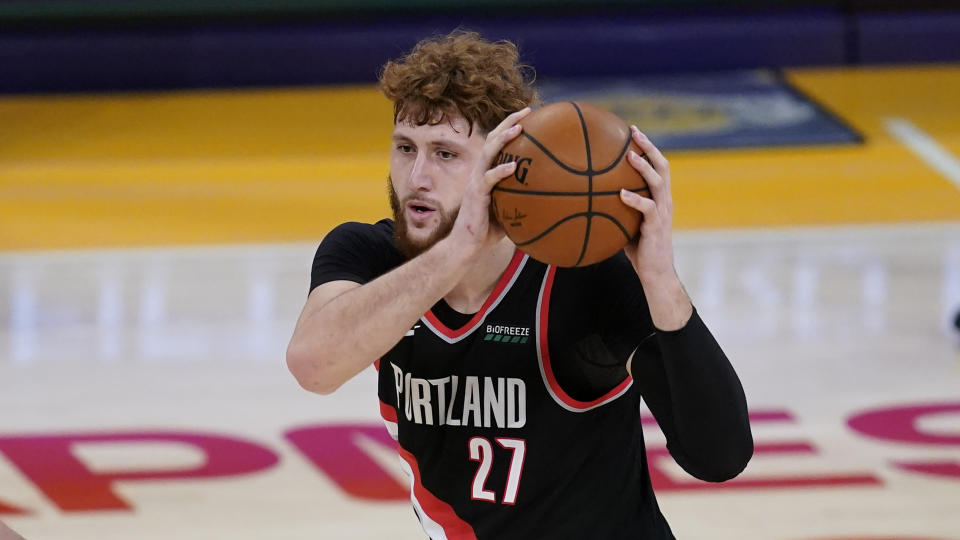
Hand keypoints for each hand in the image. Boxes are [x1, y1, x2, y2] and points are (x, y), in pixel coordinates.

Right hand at [448, 107, 531, 254]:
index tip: (529, 116)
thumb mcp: (509, 210)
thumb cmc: (489, 230)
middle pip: (492, 139)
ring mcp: (476, 182)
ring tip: (519, 129)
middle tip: (527, 111)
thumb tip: (550, 196)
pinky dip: (500, 171)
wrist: (468, 245)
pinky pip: (489, 180)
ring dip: (503, 139)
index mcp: (486, 173)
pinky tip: (513, 166)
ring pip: (488, 153)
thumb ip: (522, 198)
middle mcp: (480, 172)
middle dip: (509, 122)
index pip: (498, 144)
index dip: (510, 128)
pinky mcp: (475, 195)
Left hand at [619, 126, 676, 282]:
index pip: (658, 166)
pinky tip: (621, 194)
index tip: (632, 131)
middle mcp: (664, 201)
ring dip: (644, 167)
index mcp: (659, 197)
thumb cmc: (638, 249)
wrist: (655, 272)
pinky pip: (648, 209)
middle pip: (662, 166)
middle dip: (649, 146)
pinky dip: (635, 199)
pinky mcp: (657, 227)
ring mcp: (662, 212)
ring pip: (658, 182)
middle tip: (633, 132)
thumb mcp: (626, 223)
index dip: (648, 147)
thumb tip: (586, 197)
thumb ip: (615, 208)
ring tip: (630, 155)